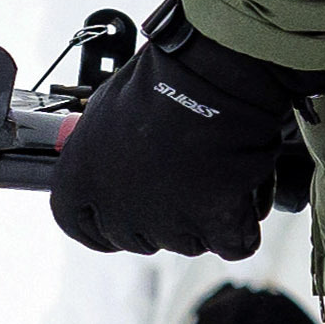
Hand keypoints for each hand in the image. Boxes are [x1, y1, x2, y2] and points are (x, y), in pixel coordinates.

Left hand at [49, 4, 319, 259]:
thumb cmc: (159, 82)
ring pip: (187, 242)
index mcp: (79, 181)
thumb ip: (103, 150)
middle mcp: (116, 211)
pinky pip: (233, 243)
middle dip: (158, 218)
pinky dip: (244, 226)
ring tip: (214, 174)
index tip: (117, 222)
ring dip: (203, 220)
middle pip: (137, 238)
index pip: (79, 225)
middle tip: (180, 183)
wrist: (207, 79)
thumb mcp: (106, 112)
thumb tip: (113, 155)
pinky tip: (245, 196)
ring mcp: (165, 224)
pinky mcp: (214, 227)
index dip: (102, 226)